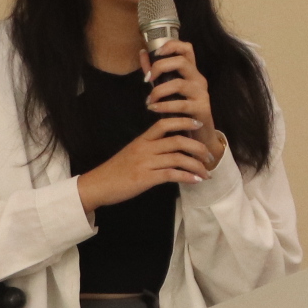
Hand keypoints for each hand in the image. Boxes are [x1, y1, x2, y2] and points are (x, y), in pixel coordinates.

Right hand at [77, 115, 212, 213]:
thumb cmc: (116, 171)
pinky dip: (187, 177)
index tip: (198, 124)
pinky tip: (196, 180)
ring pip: (178, 158)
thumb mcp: (132, 153)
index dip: (183, 121)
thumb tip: (170, 148)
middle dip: (198, 148)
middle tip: (210, 156)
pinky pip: (172, 174)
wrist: (97, 185)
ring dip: (197, 165)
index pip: (164, 123)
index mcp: (142, 140)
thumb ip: (150, 148)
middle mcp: (145, 148)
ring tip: (207, 173)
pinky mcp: (146, 178)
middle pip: (178, 140)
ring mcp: (145, 163)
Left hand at [140, 38, 224, 170]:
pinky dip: (165, 106)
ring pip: (179, 83)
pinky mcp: (202, 109)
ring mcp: (202, 94)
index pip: (187, 48)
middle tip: (147, 80)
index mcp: (191, 72)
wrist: (199, 137)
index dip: (172, 45)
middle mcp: (198, 80)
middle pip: (182, 61)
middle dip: (160, 67)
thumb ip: (155, 72)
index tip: (156, 52)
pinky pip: (181, 104)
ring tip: (149, 101)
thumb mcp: (168, 89)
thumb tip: (142, 52)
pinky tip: (154, 109)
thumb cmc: (181, 112)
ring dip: (159, 91)